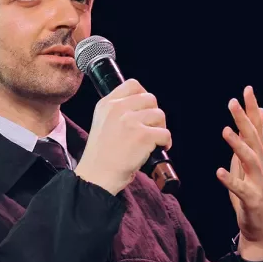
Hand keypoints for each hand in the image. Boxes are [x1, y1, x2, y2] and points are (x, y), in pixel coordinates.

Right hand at [76, 79, 171, 194]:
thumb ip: (117, 113)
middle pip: (150, 98)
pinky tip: (157, 149)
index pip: (132, 85)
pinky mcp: (143, 136)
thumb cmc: (100, 157)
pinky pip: (165, 133)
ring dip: (160, 128)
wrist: (97, 176)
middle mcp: (118, 109)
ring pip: (160, 115)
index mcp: (106, 104)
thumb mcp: (101, 124)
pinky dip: (165, 142)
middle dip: (154, 114)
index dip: (143, 96)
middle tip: (151, 128)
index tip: (144, 109)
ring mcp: (131, 121)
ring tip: (153, 141)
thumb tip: (142, 110)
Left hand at [217, 86, 262, 260]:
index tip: (247, 90)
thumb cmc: (252, 194)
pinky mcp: (252, 200)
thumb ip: (251, 141)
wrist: (260, 228)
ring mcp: (259, 183)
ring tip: (226, 131)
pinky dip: (231, 180)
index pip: (257, 129)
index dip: (252, 110)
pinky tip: (220, 172)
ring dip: (238, 145)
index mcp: (259, 157)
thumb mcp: (250, 165)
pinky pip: (241, 189)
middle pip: (254, 139)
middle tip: (233, 102)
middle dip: (244, 120)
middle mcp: (262, 167)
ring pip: (251, 161)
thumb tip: (259, 115)